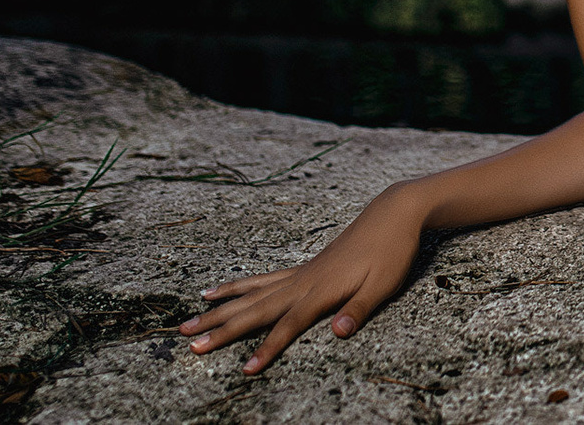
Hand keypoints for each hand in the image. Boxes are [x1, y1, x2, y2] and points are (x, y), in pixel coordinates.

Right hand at [179, 182, 425, 373]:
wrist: (393, 214)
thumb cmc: (392, 252)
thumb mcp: (384, 285)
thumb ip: (358, 310)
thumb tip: (338, 333)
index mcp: (322, 290)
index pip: (288, 325)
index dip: (268, 348)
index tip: (246, 369)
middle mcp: (304, 281)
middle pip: (256, 309)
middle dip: (223, 329)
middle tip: (190, 343)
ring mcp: (301, 273)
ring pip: (252, 294)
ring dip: (221, 308)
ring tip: (190, 318)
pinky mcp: (304, 268)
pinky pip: (262, 279)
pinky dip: (239, 286)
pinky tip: (221, 290)